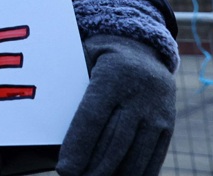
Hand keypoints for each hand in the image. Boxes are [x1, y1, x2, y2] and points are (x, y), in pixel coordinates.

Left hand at [58, 35, 175, 175]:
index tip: (64, 169)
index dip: (78, 147)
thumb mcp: (82, 57)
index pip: (92, 119)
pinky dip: (139, 174)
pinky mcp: (168, 126)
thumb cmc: (98, 57)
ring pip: (135, 154)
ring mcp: (157, 112)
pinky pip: (154, 156)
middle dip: (93, 168)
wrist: (143, 50)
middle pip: (114, 143)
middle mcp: (138, 96)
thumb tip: (44, 111)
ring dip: (114, 174)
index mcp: (112, 77)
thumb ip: (68, 82)